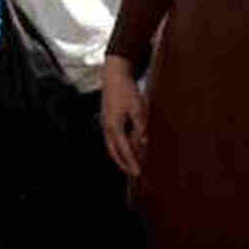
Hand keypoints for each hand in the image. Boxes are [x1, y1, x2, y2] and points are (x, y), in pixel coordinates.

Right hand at [98, 56, 147, 176]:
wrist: (114, 75)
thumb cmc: (126, 90)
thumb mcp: (137, 107)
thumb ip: (140, 126)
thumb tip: (143, 141)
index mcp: (115, 126)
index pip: (124, 150)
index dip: (132, 162)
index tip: (138, 173)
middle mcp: (108, 128)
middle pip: (114, 152)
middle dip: (123, 164)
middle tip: (133, 173)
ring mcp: (105, 124)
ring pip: (111, 146)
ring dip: (120, 156)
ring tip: (129, 164)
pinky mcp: (107, 119)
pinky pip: (111, 139)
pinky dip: (118, 147)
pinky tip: (125, 147)